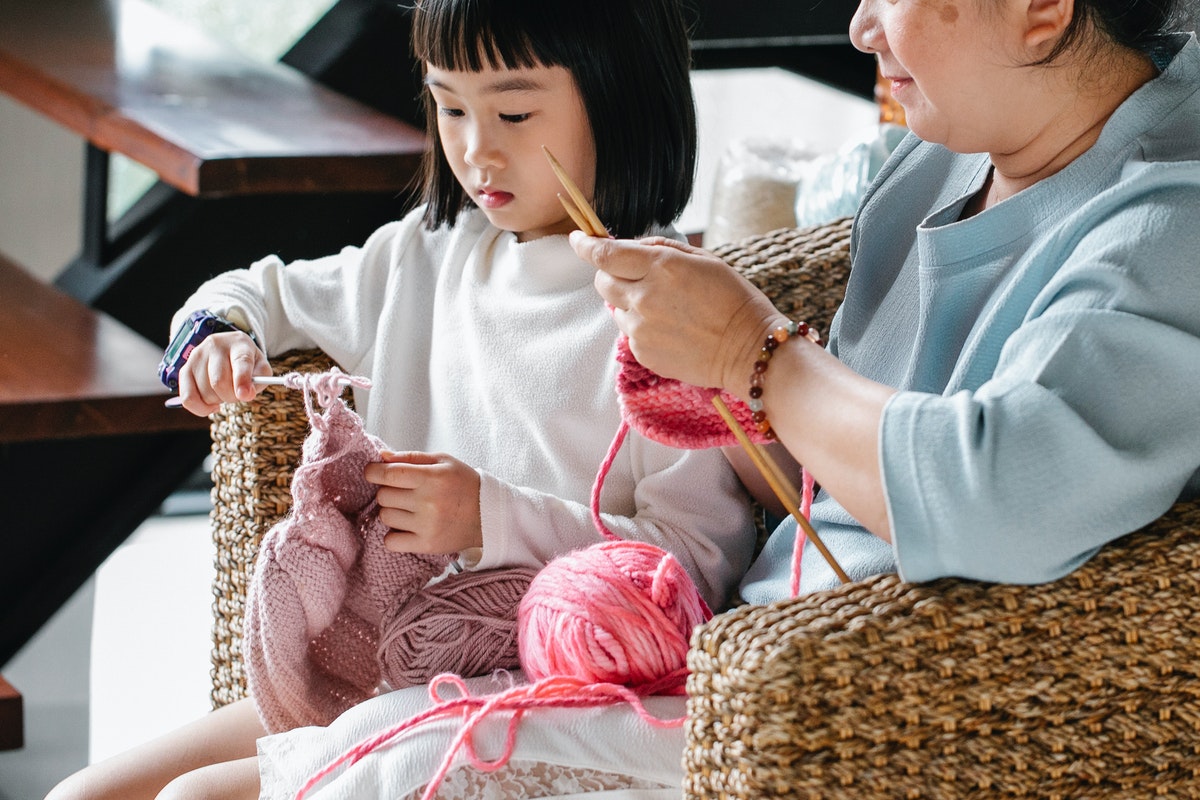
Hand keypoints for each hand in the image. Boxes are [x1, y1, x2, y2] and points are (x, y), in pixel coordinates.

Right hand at [176, 331, 271, 415]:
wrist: (229, 351)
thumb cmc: (248, 364)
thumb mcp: (261, 369)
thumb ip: (259, 382)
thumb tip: (246, 394)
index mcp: (239, 343)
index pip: (240, 361)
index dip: (242, 380)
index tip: (245, 396)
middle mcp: (215, 346)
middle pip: (219, 381)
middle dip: (231, 397)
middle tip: (238, 395)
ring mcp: (196, 356)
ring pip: (205, 392)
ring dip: (218, 401)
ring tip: (224, 391)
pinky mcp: (184, 370)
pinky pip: (188, 398)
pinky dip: (201, 408)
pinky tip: (212, 404)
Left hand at [365, 451, 482, 554]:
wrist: (489, 515)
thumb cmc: (465, 484)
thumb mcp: (443, 462)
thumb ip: (412, 458)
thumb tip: (382, 457)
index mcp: (432, 478)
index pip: (388, 474)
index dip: (373, 472)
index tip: (373, 472)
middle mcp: (428, 502)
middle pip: (383, 496)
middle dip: (388, 491)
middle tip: (405, 492)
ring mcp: (426, 525)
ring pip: (385, 517)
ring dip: (392, 512)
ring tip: (410, 510)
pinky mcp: (426, 545)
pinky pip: (390, 541)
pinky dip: (393, 535)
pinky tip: (407, 528)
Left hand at [570, 232, 779, 393]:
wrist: (748, 350)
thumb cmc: (732, 299)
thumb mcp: (703, 259)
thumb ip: (660, 249)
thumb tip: (629, 246)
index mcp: (661, 266)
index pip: (604, 253)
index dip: (585, 245)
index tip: (578, 239)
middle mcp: (644, 296)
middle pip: (601, 280)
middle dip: (610, 273)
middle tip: (633, 275)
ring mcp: (641, 328)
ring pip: (615, 307)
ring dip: (629, 302)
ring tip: (666, 308)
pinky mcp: (643, 352)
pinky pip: (629, 332)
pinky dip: (641, 326)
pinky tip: (671, 328)